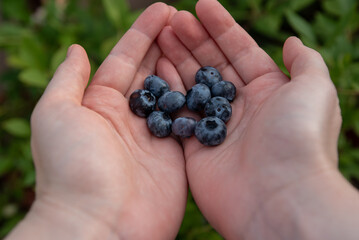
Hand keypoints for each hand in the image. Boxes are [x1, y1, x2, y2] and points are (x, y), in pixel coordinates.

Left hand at [9, 3, 185, 239]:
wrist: (99, 224)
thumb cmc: (72, 167)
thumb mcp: (56, 115)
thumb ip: (67, 80)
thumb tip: (77, 49)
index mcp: (100, 105)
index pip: (125, 60)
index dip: (142, 33)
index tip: (163, 10)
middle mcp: (129, 118)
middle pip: (151, 72)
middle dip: (166, 44)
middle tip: (185, 19)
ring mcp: (154, 137)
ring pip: (173, 92)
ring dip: (184, 65)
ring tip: (198, 39)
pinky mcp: (176, 156)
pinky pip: (189, 120)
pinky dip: (197, 99)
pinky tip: (208, 77)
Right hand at [157, 0, 343, 237]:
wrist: (278, 196)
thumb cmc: (299, 137)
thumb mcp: (315, 89)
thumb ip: (305, 62)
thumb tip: (293, 42)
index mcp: (270, 91)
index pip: (241, 51)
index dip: (222, 27)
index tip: (201, 6)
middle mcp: (243, 108)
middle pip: (213, 65)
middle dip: (195, 39)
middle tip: (174, 18)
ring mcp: (217, 128)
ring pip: (193, 86)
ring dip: (178, 59)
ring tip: (162, 33)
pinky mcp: (196, 148)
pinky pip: (179, 114)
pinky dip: (168, 91)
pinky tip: (157, 68)